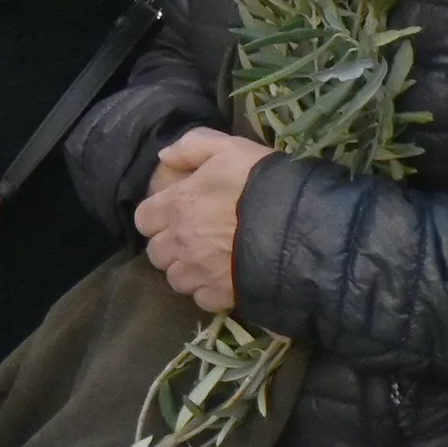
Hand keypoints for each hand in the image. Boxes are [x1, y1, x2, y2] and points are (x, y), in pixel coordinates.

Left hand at [136, 127, 271, 312]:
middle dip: (171, 246)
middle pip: (157, 253)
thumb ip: (191, 146)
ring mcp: (199, 273)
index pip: (143, 219)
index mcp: (173, 207)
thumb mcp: (229, 148)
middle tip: (196, 237)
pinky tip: (226, 279)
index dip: (158, 217)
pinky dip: (210, 292)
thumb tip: (164, 156)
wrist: (304, 227)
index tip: (177, 213)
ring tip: (211, 260)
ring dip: (188, 270)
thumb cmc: (262, 182)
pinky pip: (202, 300)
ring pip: (176, 279)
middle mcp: (179, 243)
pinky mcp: (222, 296)